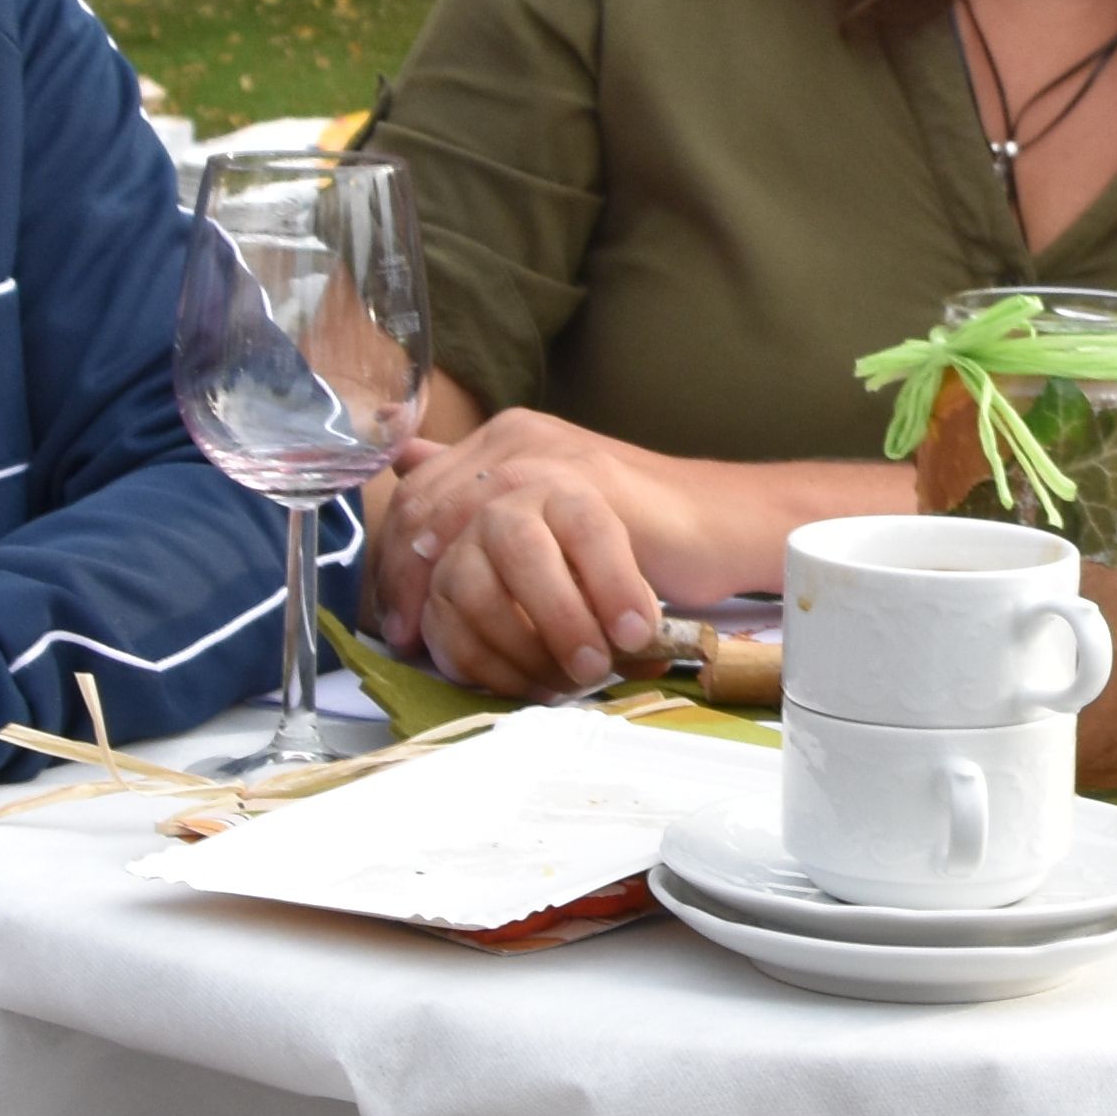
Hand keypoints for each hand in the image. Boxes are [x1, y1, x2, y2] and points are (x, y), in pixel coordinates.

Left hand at [375, 411, 672, 696]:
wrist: (716, 516)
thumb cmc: (624, 541)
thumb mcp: (536, 537)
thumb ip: (476, 533)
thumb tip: (411, 551)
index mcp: (486, 454)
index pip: (414, 507)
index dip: (400, 575)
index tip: (407, 637)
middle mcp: (512, 445)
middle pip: (444, 523)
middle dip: (453, 607)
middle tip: (487, 668)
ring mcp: (558, 458)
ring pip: (513, 543)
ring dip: (544, 620)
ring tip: (580, 670)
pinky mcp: (607, 481)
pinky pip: (587, 545)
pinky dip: (604, 602)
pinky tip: (626, 638)